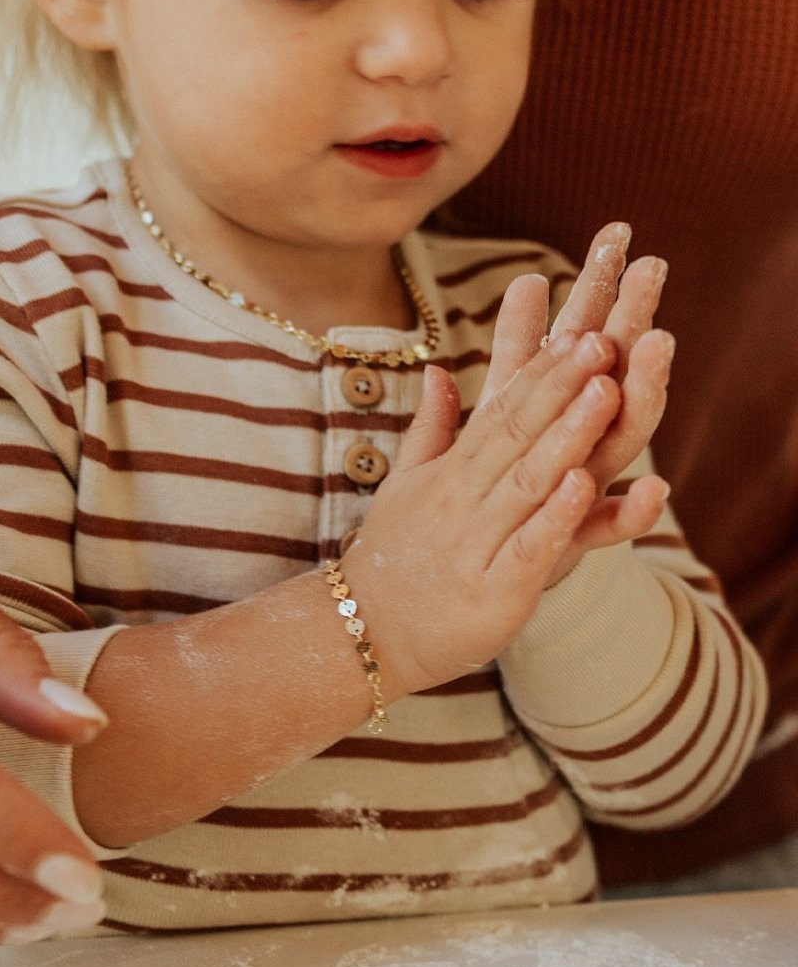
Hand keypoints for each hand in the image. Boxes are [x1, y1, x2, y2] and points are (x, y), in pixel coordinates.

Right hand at [348, 328, 621, 693]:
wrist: (361, 633)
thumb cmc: (392, 559)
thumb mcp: (405, 485)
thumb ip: (431, 427)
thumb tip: (439, 369)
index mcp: (451, 474)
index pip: (501, 413)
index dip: (540, 374)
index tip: (576, 332)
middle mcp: (463, 500)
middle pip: (518, 434)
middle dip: (561, 387)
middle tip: (601, 339)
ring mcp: (477, 543)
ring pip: (529, 480)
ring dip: (569, 435)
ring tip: (606, 390)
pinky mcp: (494, 591)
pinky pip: (530, 547)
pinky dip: (557, 517)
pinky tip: (587, 484)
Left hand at [479, 225, 674, 574]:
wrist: (470, 577)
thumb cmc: (493, 489)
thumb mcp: (499, 410)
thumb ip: (517, 352)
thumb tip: (530, 280)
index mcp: (554, 408)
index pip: (579, 337)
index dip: (596, 287)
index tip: (616, 231)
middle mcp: (578, 442)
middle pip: (611, 371)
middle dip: (631, 321)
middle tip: (651, 265)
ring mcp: (581, 489)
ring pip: (620, 437)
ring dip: (642, 394)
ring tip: (659, 346)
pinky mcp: (574, 543)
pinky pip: (607, 526)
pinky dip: (629, 509)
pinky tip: (653, 487)